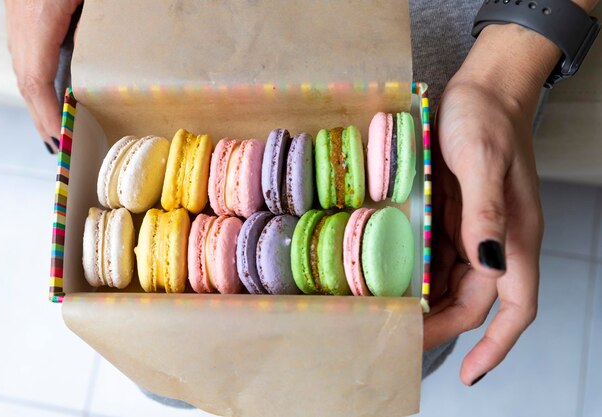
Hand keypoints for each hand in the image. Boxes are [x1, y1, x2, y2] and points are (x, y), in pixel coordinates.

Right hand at [5, 0, 82, 153]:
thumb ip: (94, 25)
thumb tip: (94, 61)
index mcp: (39, 18)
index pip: (36, 80)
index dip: (47, 113)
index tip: (61, 137)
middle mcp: (20, 22)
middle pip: (26, 80)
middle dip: (41, 117)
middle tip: (58, 145)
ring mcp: (16, 16)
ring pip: (23, 67)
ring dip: (37, 100)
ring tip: (52, 126)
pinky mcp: (20, 10)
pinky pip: (26, 52)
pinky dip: (36, 77)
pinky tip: (48, 87)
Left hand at [423, 23, 561, 384]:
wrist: (481, 89)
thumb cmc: (486, 119)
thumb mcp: (482, 162)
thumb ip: (485, 213)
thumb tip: (490, 264)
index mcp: (513, 235)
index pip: (514, 306)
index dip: (496, 345)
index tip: (469, 372)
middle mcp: (495, 239)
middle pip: (472, 300)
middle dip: (441, 324)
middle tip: (402, 336)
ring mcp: (473, 229)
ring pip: (451, 283)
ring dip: (427, 301)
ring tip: (393, 313)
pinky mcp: (452, 216)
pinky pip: (436, 256)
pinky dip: (418, 271)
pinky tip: (395, 275)